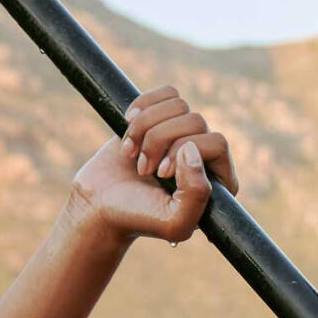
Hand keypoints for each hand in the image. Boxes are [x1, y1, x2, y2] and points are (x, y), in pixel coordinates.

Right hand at [67, 86, 240, 242]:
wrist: (99, 205)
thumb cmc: (137, 217)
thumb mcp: (174, 223)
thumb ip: (197, 193)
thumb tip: (192, 149)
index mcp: (219, 181)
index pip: (217, 143)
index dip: (183, 152)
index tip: (160, 174)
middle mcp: (205, 155)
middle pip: (195, 120)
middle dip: (159, 142)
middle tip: (143, 169)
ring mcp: (183, 135)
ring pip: (178, 105)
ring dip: (145, 128)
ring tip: (133, 154)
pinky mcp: (162, 119)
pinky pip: (167, 94)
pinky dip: (142, 109)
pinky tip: (129, 130)